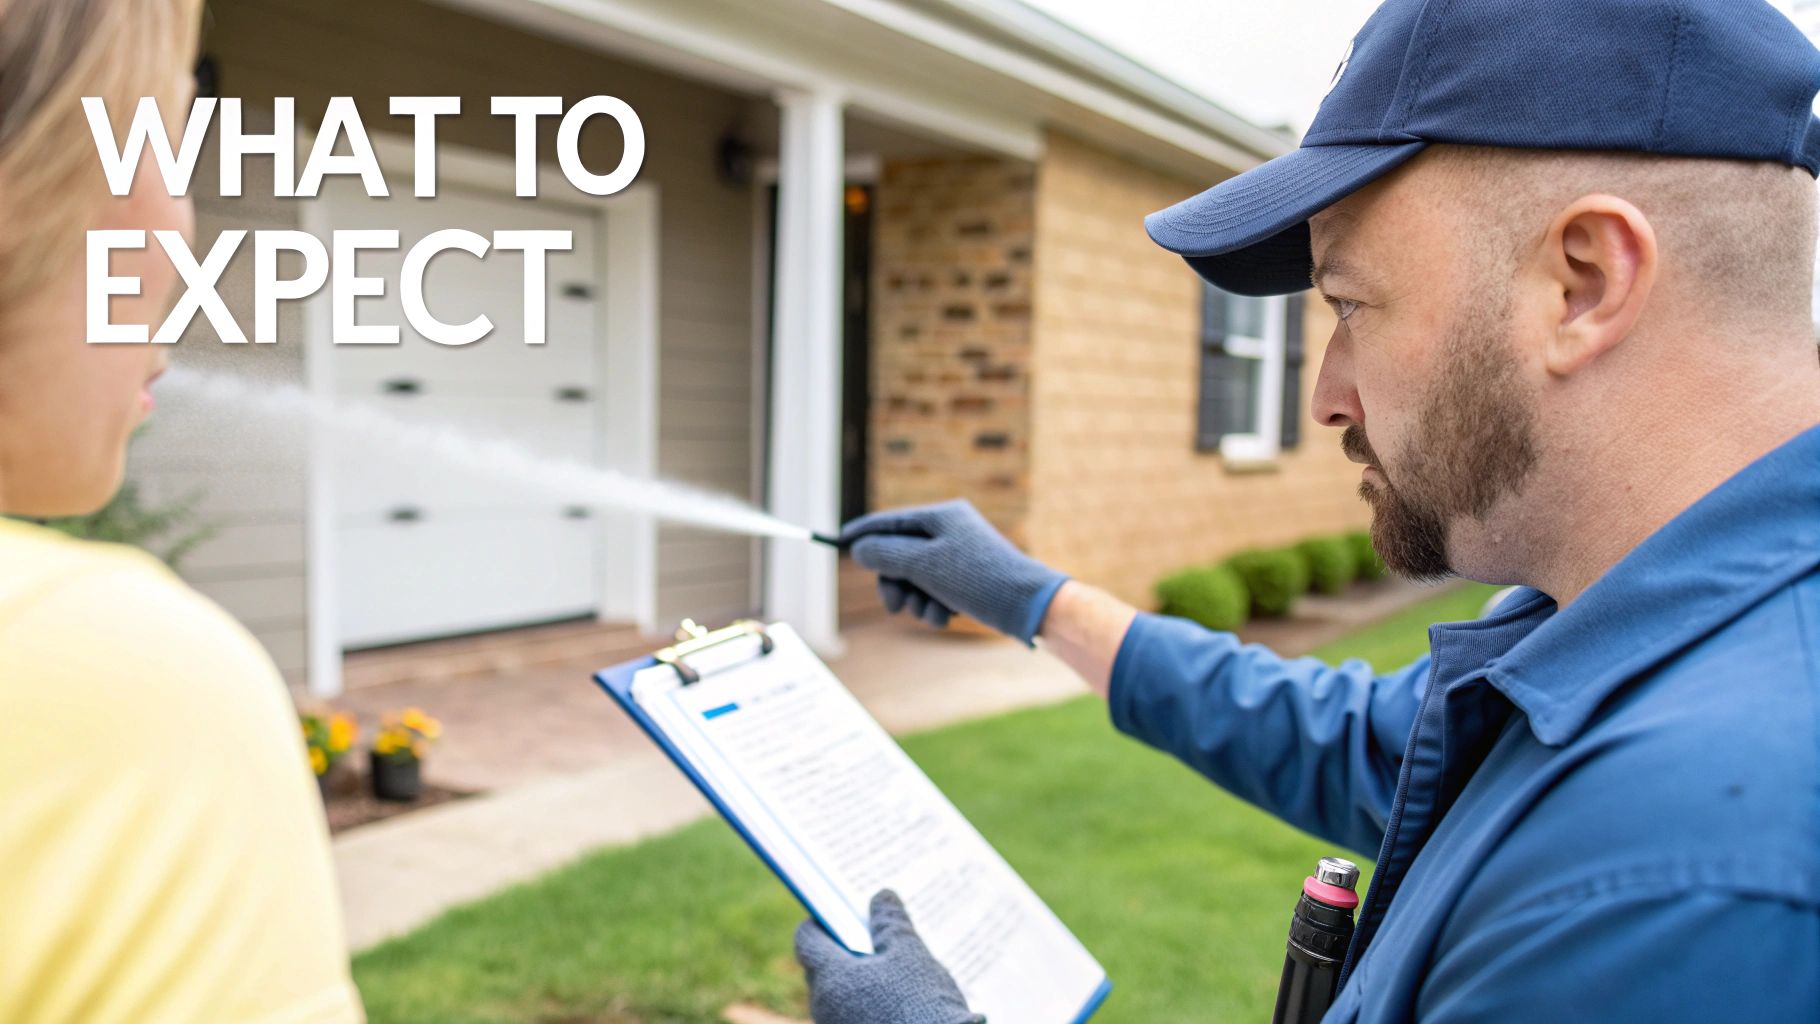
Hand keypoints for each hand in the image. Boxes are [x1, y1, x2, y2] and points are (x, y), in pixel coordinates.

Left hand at [794, 890, 983, 1023]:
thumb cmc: (921, 1006)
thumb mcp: (910, 955)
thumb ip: (891, 923)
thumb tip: (882, 897)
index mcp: (831, 976)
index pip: (807, 940)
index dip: (821, 921)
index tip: (839, 911)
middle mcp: (824, 1006)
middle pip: (821, 967)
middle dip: (844, 950)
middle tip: (873, 934)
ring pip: (838, 995)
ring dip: (858, 979)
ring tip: (893, 968)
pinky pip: (851, 1016)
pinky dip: (866, 1003)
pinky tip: (897, 1000)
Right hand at [840, 499, 1066, 643]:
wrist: (1030, 606)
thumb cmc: (979, 580)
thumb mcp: (924, 565)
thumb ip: (886, 554)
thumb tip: (859, 547)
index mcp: (941, 515)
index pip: (890, 520)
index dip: (863, 532)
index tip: (839, 542)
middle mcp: (950, 530)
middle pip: (900, 553)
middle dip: (895, 582)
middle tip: (894, 605)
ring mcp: (959, 554)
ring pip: (915, 576)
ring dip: (916, 599)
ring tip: (932, 614)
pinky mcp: (968, 578)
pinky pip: (935, 590)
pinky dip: (934, 606)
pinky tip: (946, 617)